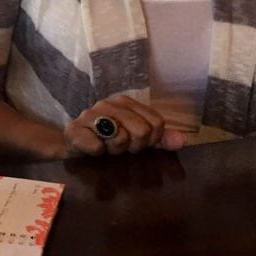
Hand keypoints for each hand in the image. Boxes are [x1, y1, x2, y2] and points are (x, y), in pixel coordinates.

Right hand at [63, 95, 185, 156]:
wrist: (72, 144)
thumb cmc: (106, 139)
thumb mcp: (136, 137)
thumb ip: (160, 138)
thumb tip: (182, 141)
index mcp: (126, 102)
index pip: (156, 123)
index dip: (150, 140)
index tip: (136, 143)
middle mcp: (108, 104)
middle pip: (141, 131)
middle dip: (133, 146)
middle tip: (120, 147)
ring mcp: (90, 115)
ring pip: (120, 138)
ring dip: (115, 150)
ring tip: (106, 148)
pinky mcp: (74, 130)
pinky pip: (97, 146)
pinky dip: (98, 152)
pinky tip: (93, 150)